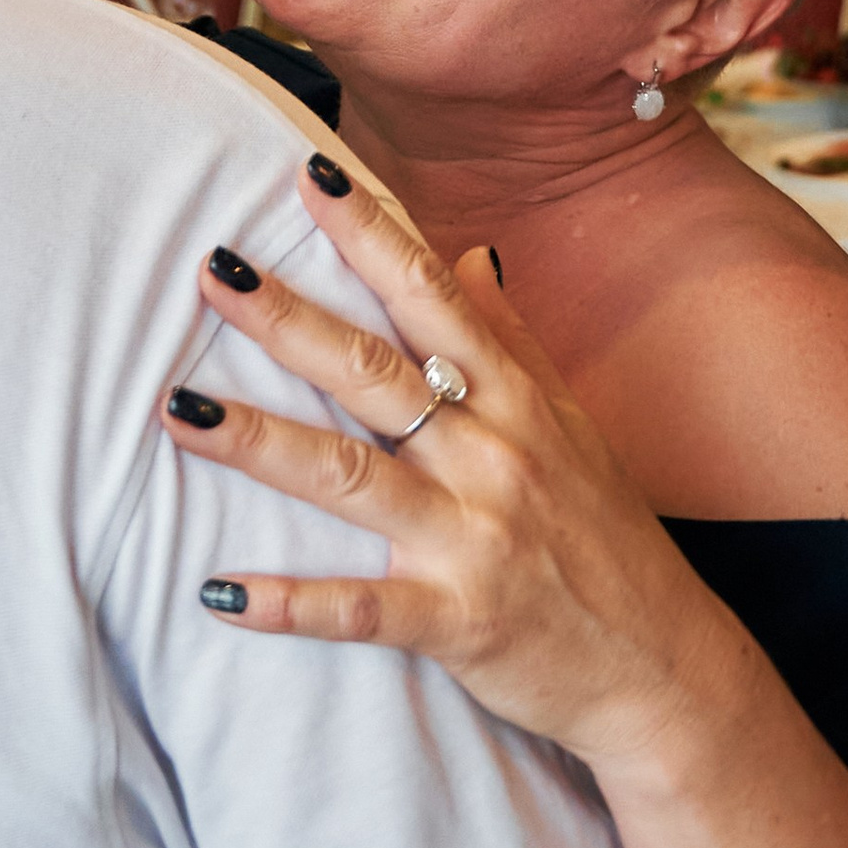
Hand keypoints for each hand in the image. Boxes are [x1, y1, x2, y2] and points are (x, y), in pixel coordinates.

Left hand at [167, 165, 747, 775]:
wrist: (667, 671)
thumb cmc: (609, 543)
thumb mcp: (572, 430)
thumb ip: (513, 343)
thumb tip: (471, 255)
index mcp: (517, 404)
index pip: (432, 300)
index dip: (370, 235)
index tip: (307, 177)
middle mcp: (495, 459)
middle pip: (377, 375)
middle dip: (291, 320)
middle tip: (212, 271)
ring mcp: (475, 541)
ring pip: (352, 478)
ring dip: (262, 444)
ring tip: (180, 411)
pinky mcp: (459, 623)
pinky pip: (360, 611)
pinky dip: (289, 604)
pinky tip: (216, 591)